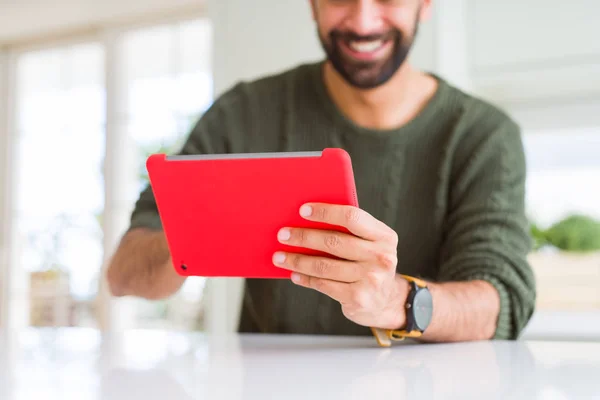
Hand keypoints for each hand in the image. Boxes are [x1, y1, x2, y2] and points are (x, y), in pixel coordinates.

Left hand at [272, 203, 409, 329]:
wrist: (386, 301)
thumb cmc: (369, 264)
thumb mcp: (370, 244)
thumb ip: (350, 231)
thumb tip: (307, 220)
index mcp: (384, 236)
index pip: (352, 217)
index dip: (325, 212)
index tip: (303, 211)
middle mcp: (381, 257)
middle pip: (333, 241)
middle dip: (303, 237)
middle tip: (283, 234)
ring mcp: (371, 279)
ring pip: (324, 266)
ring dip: (297, 260)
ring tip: (280, 257)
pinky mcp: (358, 298)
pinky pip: (323, 285)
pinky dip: (305, 279)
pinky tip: (294, 274)